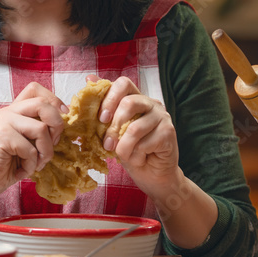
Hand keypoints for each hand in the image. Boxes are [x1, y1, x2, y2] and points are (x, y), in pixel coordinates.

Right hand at [0, 82, 65, 197]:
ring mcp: (4, 122)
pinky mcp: (2, 137)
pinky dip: (32, 165)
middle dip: (57, 126)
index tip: (63, 115)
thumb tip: (65, 117)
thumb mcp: (29, 142)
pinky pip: (31, 150)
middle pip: (43, 104)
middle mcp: (8, 112)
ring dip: (46, 152)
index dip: (54, 99)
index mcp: (14, 110)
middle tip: (51, 145)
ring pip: (42, 129)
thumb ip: (40, 127)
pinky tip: (21, 170)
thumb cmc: (8, 163)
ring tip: (37, 163)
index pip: (34, 89)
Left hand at [94, 75, 180, 196]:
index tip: (101, 118)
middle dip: (113, 126)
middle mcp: (151, 104)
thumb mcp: (112, 133)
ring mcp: (162, 117)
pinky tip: (141, 159)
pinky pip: (145, 143)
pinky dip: (136, 156)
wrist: (152, 177)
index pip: (123, 83)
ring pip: (135, 128)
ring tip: (124, 156)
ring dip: (124, 148)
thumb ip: (104, 111)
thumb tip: (89, 79)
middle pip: (129, 102)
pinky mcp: (169, 132)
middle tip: (107, 143)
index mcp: (136, 99)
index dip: (110, 97)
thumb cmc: (131, 152)